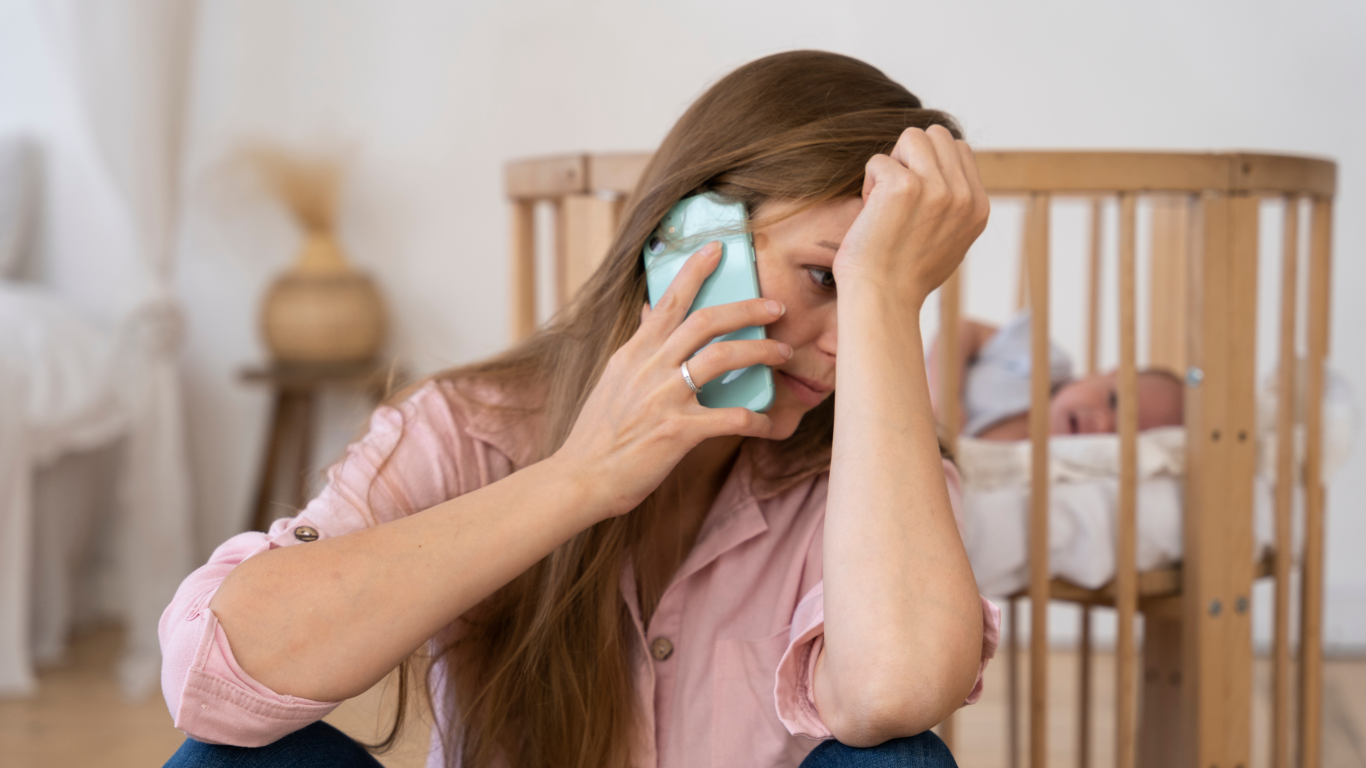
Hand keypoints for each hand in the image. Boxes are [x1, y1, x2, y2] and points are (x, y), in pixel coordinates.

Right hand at [553, 242, 793, 517]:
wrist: (581, 477)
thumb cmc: (599, 433)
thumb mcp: (613, 380)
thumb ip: (637, 347)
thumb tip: (651, 311)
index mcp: (634, 353)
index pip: (668, 301)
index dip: (695, 271)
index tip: (718, 248)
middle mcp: (649, 367)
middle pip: (705, 321)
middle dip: (746, 308)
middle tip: (776, 306)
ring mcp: (664, 397)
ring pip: (721, 357)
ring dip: (759, 351)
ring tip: (782, 353)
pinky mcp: (677, 431)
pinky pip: (729, 417)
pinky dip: (755, 418)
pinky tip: (769, 422)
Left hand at [833, 124, 989, 306]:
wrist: (883, 301)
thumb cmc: (905, 276)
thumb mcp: (950, 240)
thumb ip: (955, 206)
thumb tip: (946, 173)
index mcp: (979, 207)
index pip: (959, 149)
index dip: (928, 166)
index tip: (914, 202)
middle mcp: (964, 195)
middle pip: (936, 136)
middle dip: (910, 157)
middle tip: (896, 198)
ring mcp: (936, 188)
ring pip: (912, 137)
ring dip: (891, 165)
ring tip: (884, 201)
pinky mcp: (904, 186)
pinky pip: (879, 160)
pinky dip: (868, 184)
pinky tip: (871, 215)